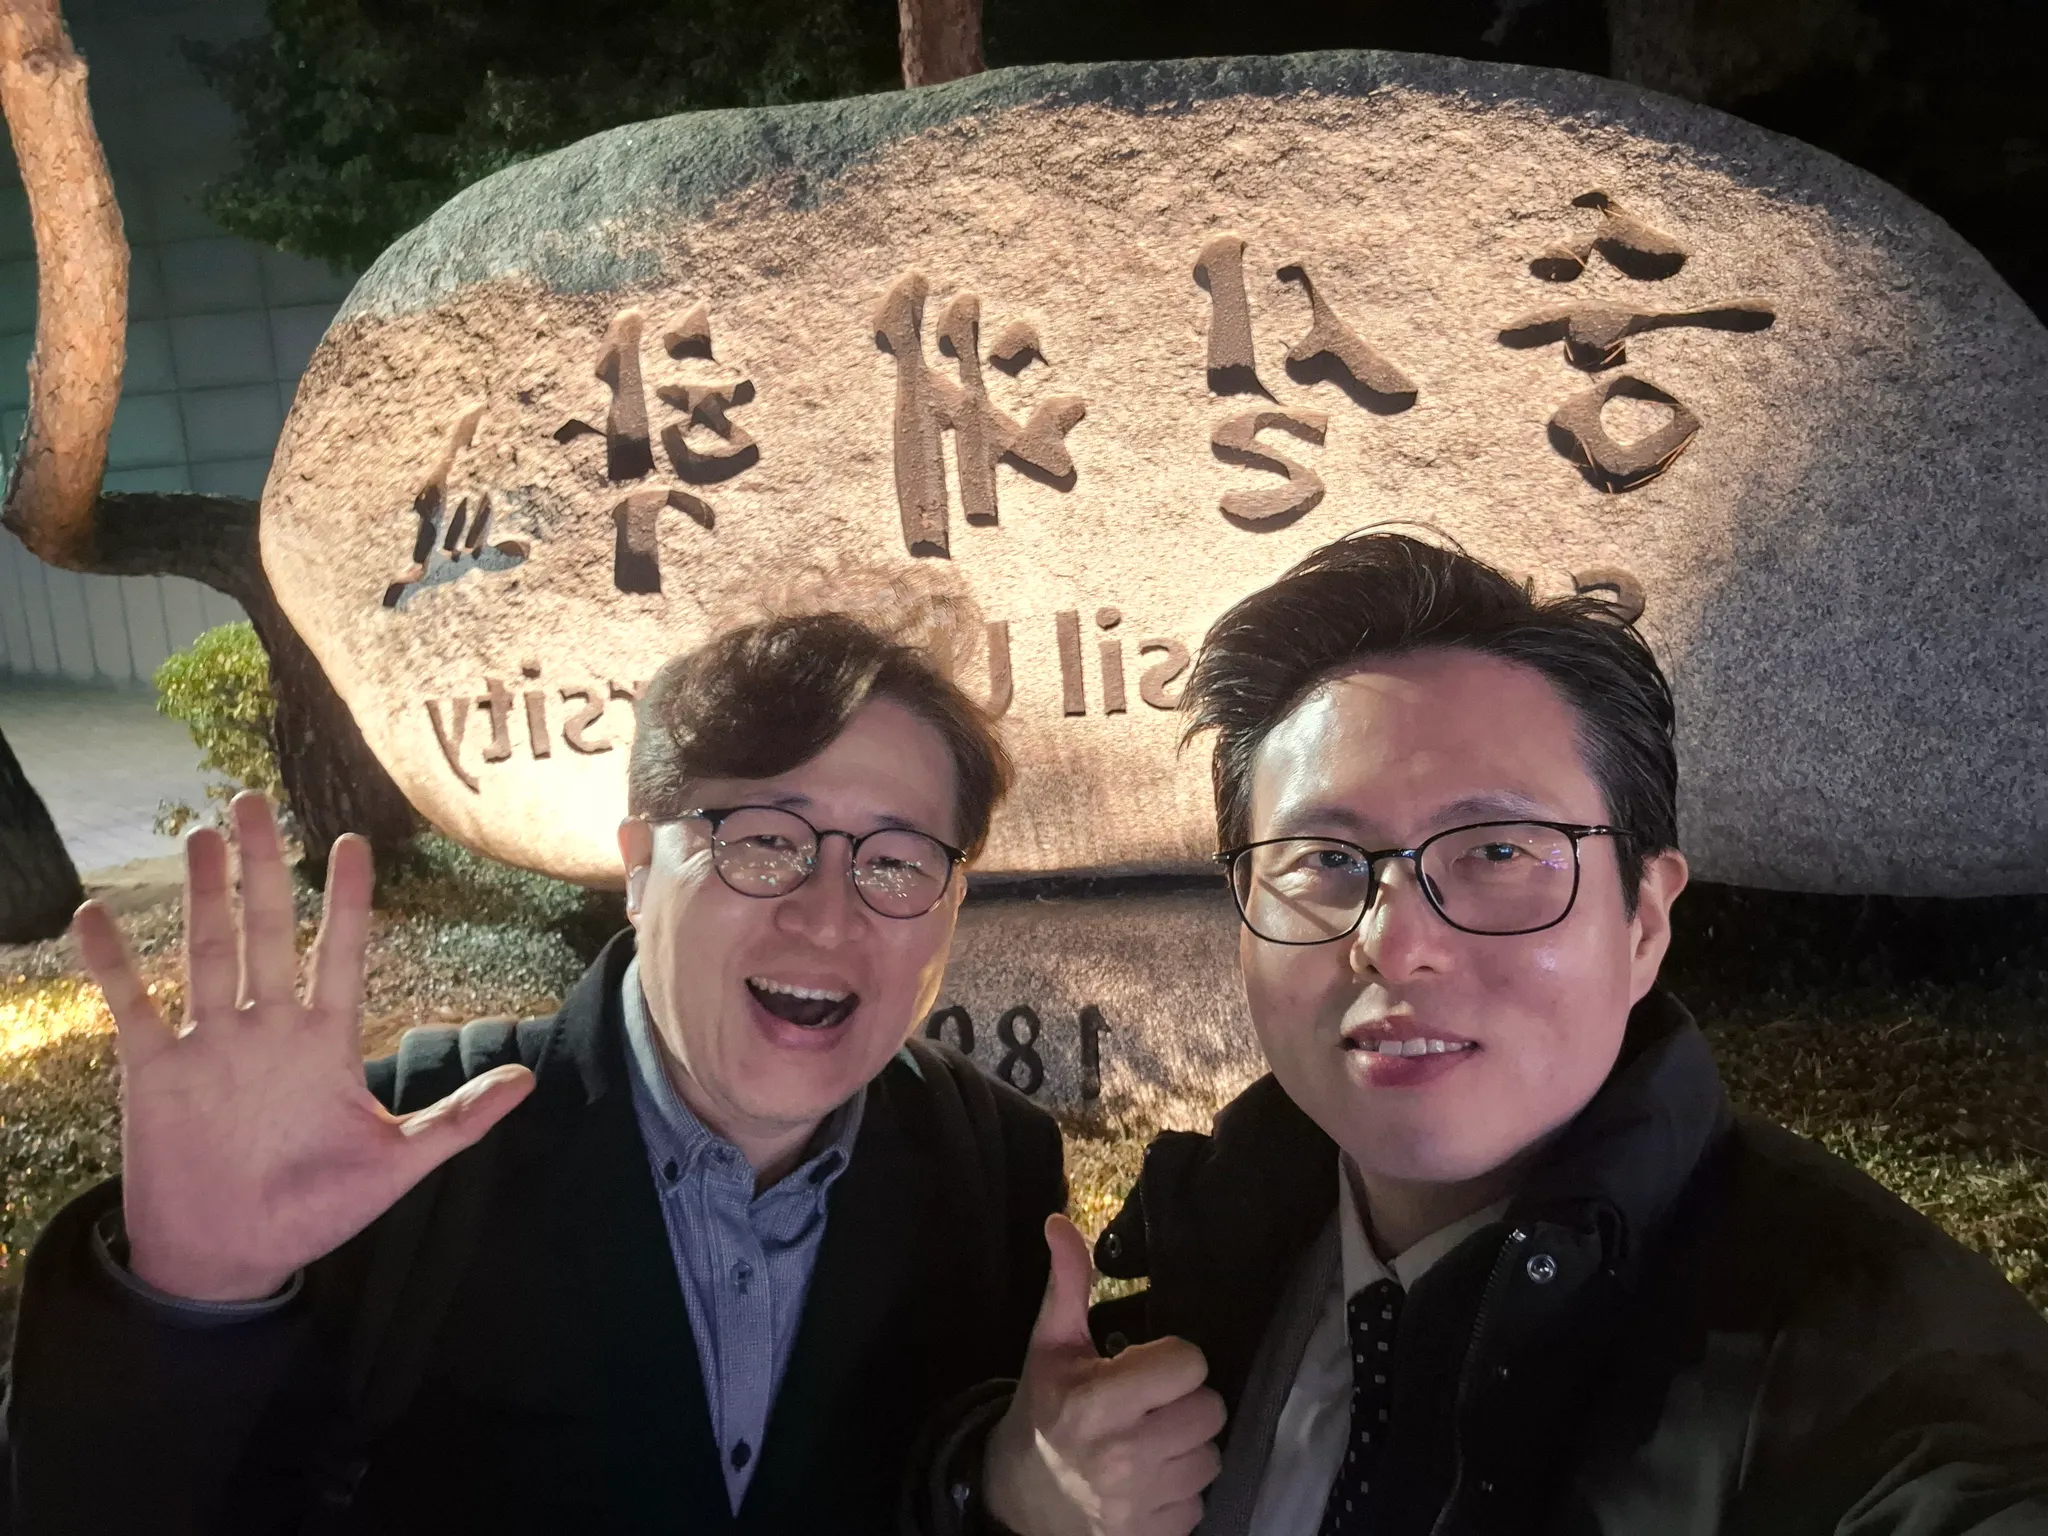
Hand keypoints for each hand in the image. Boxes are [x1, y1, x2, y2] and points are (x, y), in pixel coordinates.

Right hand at [72, 792, 534, 1302]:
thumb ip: (459, 1121)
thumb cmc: (317, 1211)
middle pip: (266, 930)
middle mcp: (267, 1029)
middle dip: (261, 869)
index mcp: (325, 1042)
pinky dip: (113, 963)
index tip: (354, 842)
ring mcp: (211, 1045)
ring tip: (201, 835)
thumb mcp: (397, 1164)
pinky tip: (96, 916)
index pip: (340, 952)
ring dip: (201, 894)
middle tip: (254, 801)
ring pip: (205, 951)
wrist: (235, 1260)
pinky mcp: (156, 1072)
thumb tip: (528, 1082)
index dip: (346, 900)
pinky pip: (132, 1006)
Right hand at [984, 1214, 1224, 1535]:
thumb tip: (1060, 1222)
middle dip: (1184, 1402)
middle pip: (1211, 1409)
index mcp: (1100, 1402)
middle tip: (1151, 1406)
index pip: (1190, 1363)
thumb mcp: (1050, 1345)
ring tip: (1151, 1443)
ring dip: (1187, 1448)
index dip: (1171, 1360)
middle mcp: (1125, 1457)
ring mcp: (1141, 1505)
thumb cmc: (1042, 1411)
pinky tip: (1149, 1482)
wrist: (1017, 1498)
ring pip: (1212, 1456)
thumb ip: (1067, 1283)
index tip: (1143, 1368)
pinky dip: (1180, 1491)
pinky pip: (1201, 1501)